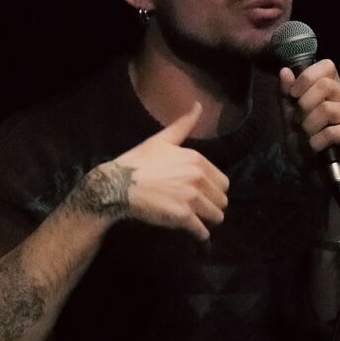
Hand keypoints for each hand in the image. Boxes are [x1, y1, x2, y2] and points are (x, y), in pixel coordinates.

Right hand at [103, 101, 229, 240]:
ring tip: (193, 220)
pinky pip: (202, 232)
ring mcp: (191, 198)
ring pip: (216, 217)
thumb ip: (183, 125)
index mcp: (196, 160)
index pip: (223, 183)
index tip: (198, 194)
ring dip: (206, 221)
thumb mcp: (161, 140)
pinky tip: (191, 233)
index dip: (212, 190)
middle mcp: (198, 178)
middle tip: (195, 209)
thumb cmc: (137, 162)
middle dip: (211, 206)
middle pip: (222, 201)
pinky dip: (198, 235)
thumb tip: (198, 105)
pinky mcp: (182, 216)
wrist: (117, 185)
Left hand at [279, 58, 339, 177]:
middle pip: (324, 85)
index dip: (307, 77)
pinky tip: (317, 147)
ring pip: (326, 109)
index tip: (293, 95)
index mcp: (333, 89)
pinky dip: (316, 141)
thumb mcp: (289, 116)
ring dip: (308, 126)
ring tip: (309, 137)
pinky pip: (331, 131)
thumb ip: (286, 94)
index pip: (327, 65)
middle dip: (303, 107)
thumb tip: (285, 71)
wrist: (314, 172)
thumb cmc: (304, 142)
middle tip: (300, 124)